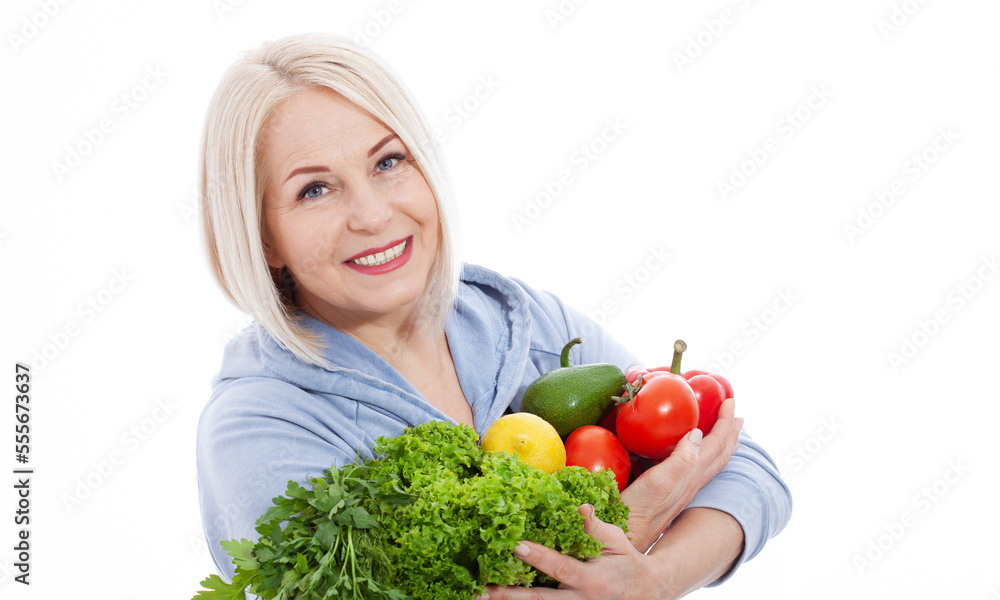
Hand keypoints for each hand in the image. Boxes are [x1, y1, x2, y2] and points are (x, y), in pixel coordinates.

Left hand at [481, 504, 676, 599]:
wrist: (645, 593)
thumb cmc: (625, 561)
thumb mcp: (615, 541)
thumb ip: (594, 527)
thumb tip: (580, 508)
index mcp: (593, 579)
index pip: (561, 567)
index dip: (538, 557)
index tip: (516, 545)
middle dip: (510, 595)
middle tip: (482, 588)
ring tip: (480, 597)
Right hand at [620, 398, 741, 550]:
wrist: (626, 538)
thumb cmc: (638, 511)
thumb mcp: (658, 482)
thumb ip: (680, 460)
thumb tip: (697, 433)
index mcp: (691, 475)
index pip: (716, 444)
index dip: (725, 422)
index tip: (731, 401)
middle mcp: (691, 481)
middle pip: (719, 454)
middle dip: (730, 433)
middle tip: (738, 416)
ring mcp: (681, 488)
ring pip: (708, 462)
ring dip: (719, 444)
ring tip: (723, 433)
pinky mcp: (668, 491)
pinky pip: (692, 466)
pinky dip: (697, 453)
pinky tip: (686, 452)